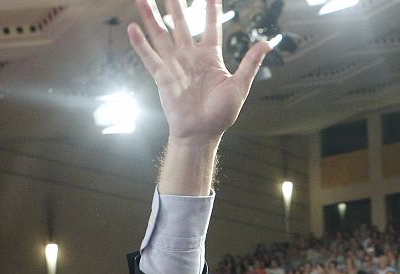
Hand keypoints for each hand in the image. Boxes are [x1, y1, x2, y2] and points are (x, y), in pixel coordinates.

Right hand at [128, 0, 270, 145]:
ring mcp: (175, 65)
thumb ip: (250, 63)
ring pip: (161, 34)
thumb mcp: (240, 86)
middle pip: (180, 23)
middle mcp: (190, 57)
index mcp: (210, 57)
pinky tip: (132, 28)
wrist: (201, 134)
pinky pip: (149, 57)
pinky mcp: (162, 77)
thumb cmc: (221, 114)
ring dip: (151, 16)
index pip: (210, 26)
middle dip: (175, 4)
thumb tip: (267, 43)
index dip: (211, 8)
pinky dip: (140, 43)